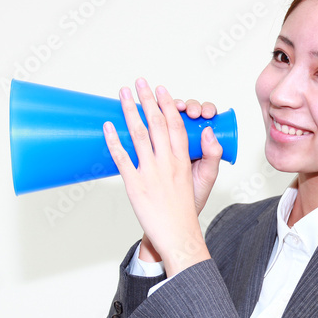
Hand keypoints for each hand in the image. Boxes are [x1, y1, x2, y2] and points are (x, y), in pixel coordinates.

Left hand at [102, 78, 218, 276]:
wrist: (178, 235)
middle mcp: (167, 163)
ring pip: (138, 135)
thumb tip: (209, 132)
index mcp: (183, 160)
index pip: (176, 125)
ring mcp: (150, 173)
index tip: (160, 89)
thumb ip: (208, 154)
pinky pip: (122, 158)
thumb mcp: (205, 179)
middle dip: (147, 100)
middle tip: (139, 82)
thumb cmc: (186, 209)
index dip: (167, 104)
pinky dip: (114, 140)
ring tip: (122, 94)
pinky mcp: (135, 184)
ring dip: (129, 111)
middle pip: (156, 124)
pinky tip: (107, 126)